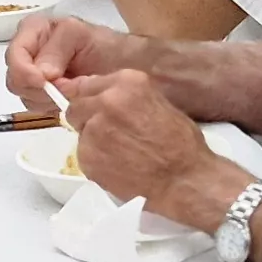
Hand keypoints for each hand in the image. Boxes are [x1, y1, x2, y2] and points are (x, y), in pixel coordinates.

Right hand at [4, 16, 135, 112]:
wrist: (124, 65)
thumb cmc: (104, 45)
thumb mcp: (81, 36)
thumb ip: (56, 50)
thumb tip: (41, 74)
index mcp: (32, 31)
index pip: (14, 55)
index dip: (24, 72)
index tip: (43, 82)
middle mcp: (28, 52)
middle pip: (15, 79)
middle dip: (38, 88)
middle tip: (64, 89)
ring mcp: (34, 75)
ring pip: (24, 95)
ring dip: (47, 99)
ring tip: (71, 91)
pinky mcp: (43, 94)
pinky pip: (37, 106)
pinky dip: (52, 106)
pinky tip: (69, 98)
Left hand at [63, 69, 229, 219]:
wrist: (184, 179)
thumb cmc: (181, 144)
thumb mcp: (157, 103)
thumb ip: (126, 96)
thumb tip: (102, 97)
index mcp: (126, 82)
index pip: (87, 84)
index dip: (90, 99)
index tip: (93, 108)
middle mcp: (106, 101)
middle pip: (76, 107)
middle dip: (87, 119)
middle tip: (107, 134)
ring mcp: (94, 129)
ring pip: (80, 132)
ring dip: (92, 141)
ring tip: (119, 153)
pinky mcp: (88, 156)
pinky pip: (83, 155)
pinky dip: (95, 161)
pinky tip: (117, 166)